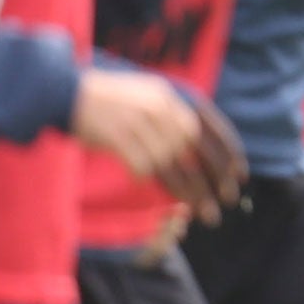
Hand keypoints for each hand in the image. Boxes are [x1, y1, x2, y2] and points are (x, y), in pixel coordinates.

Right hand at [72, 72, 244, 223]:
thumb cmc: (107, 100)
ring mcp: (140, 121)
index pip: (211, 127)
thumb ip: (173, 117)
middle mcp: (162, 107)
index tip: (239, 176)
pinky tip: (144, 184)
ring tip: (203, 213)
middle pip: (196, 151)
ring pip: (173, 165)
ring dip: (189, 192)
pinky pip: (143, 167)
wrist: (63, 90)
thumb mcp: (148, 96)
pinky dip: (145, 178)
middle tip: (225, 202)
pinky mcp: (120, 136)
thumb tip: (195, 147)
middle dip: (214, 179)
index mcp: (173, 96)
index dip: (228, 153)